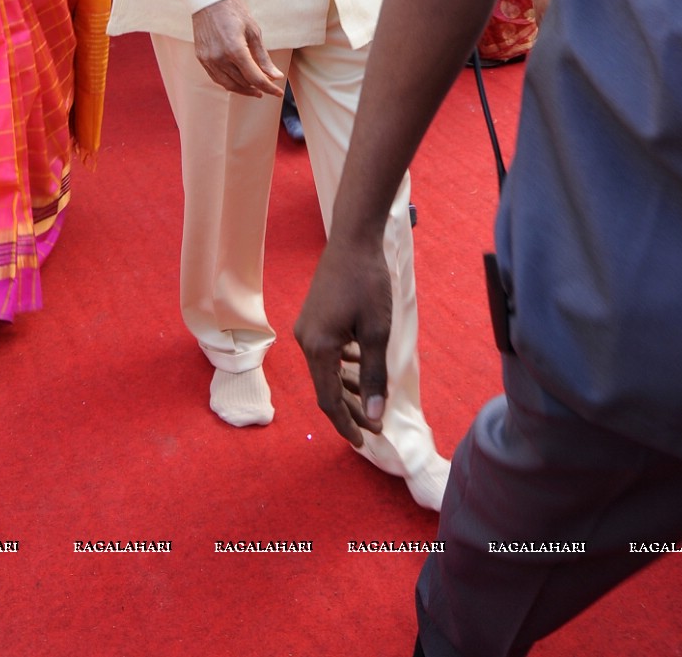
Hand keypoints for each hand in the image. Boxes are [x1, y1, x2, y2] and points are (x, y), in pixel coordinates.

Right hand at [192, 0, 283, 97]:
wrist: (208, 0)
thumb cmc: (234, 12)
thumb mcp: (253, 31)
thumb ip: (263, 57)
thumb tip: (276, 76)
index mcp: (235, 50)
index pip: (255, 78)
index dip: (269, 88)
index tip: (278, 92)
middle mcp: (220, 58)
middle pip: (243, 82)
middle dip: (258, 87)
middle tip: (270, 88)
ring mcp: (208, 60)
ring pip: (229, 84)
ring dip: (244, 89)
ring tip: (255, 89)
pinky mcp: (201, 58)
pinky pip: (216, 78)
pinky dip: (229, 83)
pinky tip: (239, 82)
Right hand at [294, 235, 392, 446]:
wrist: (353, 240)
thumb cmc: (368, 284)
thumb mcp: (376, 333)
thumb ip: (373, 376)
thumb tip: (374, 416)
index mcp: (318, 348)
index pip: (329, 400)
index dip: (347, 424)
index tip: (366, 442)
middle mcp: (305, 341)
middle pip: (325, 388)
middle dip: (349, 410)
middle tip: (373, 427)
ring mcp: (306, 328)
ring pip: (325, 370)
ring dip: (346, 389)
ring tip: (370, 402)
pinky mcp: (313, 317)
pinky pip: (325, 353)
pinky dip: (342, 367)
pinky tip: (359, 368)